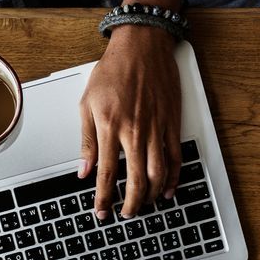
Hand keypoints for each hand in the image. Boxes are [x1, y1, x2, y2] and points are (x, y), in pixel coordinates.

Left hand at [79, 24, 182, 220]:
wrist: (142, 45)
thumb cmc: (113, 70)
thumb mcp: (87, 103)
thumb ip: (86, 140)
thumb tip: (84, 169)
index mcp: (111, 127)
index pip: (107, 173)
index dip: (104, 198)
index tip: (102, 212)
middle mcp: (135, 131)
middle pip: (136, 181)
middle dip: (131, 204)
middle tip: (127, 214)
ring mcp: (156, 129)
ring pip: (158, 174)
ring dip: (151, 196)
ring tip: (144, 204)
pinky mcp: (172, 124)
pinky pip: (175, 158)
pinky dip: (173, 179)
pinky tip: (167, 190)